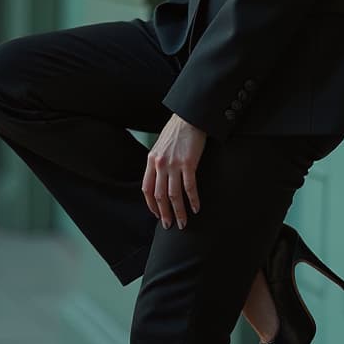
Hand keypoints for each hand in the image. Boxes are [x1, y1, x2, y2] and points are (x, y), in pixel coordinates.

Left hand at [142, 114, 205, 229]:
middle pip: (159, 196)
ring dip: (179, 212)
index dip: (151, 205)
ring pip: (174, 195)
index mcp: (151, 160)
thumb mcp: (160, 147)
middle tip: (169, 226)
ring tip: (183, 223)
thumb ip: (158, 163)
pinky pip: (189, 187)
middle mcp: (160, 164)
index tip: (157, 215)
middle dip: (164, 213)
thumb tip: (160, 180)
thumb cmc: (176, 131)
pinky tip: (196, 208)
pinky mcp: (188, 163)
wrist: (189, 117)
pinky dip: (193, 200)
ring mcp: (174, 164)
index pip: (147, 189)